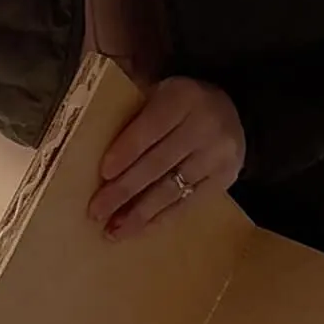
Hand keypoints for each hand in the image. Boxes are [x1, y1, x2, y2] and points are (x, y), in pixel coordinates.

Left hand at [90, 77, 245, 237]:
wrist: (234, 110)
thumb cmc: (180, 104)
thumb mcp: (159, 92)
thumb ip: (133, 111)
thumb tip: (89, 140)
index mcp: (183, 97)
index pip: (151, 128)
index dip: (127, 152)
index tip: (103, 175)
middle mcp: (205, 125)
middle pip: (158, 164)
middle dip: (124, 191)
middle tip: (96, 212)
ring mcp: (218, 155)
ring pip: (171, 189)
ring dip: (139, 214)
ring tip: (113, 231)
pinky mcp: (225, 179)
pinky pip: (187, 204)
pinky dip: (160, 219)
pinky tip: (139, 231)